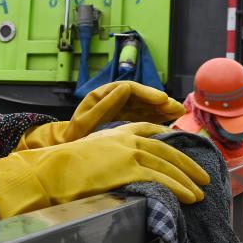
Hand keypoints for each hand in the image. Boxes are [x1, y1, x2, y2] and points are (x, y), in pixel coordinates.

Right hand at [0, 127, 209, 217]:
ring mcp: (130, 152)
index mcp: (115, 132)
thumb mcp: (87, 155)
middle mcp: (126, 138)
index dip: (167, 139)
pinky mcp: (131, 167)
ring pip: (169, 165)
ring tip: (200, 193)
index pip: (148, 130)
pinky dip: (180, 188)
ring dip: (188, 180)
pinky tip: (190, 197)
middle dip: (187, 163)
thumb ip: (105, 159)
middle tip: (203, 176)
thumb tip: (113, 173)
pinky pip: (163, 178)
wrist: (52, 171)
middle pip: (167, 149)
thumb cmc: (61, 169)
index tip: (180, 146)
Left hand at [16, 81, 183, 150]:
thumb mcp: (83, 126)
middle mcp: (108, 101)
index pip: (127, 88)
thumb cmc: (69, 142)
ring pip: (142, 105)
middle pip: (138, 96)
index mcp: (98, 98)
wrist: (63, 154)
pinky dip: (155, 117)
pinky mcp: (120, 121)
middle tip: (177, 108)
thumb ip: (103, 107)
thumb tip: (124, 88)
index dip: (146, 93)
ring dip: (160, 108)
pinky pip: (141, 116)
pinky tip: (169, 120)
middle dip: (158, 101)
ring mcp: (115, 110)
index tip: (162, 99)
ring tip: (179, 113)